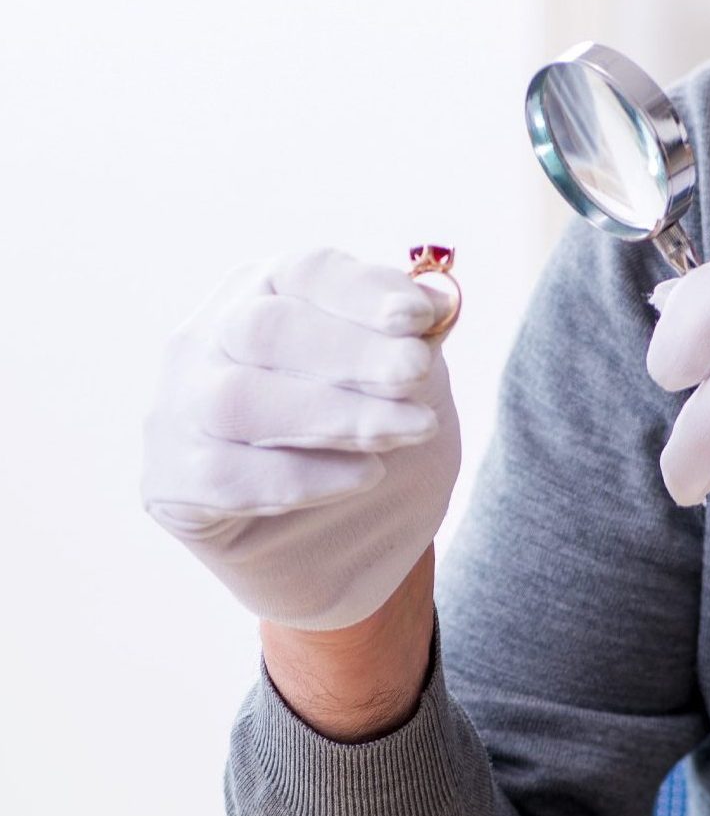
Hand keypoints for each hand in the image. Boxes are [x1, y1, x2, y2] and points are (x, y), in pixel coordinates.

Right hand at [141, 247, 460, 630]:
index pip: (307, 272)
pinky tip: (363, 476)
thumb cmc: (376, 437)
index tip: (420, 317)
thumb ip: (414, 340)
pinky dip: (301, 476)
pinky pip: (223, 474)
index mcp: (269, 290)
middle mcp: (209, 336)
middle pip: (263, 329)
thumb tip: (433, 301)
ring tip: (406, 431)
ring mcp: (178, 407)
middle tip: (415, 375)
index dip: (363, 292)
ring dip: (333, 415)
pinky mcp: (170, 481)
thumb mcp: (414, 384)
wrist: (349, 544)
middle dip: (349, 353)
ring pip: (236, 399)